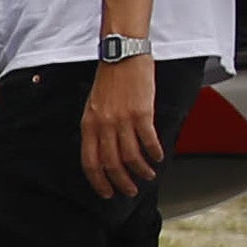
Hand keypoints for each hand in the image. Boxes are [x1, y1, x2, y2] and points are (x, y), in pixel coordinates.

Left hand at [79, 55, 165, 199]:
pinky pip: (148, 141)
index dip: (98, 182)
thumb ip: (96, 128)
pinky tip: (158, 157)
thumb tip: (103, 152)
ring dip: (141, 171)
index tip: (107, 193)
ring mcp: (122, 120)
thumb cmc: (109, 78)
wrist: (122, 54)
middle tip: (130, 191)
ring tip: (147, 176)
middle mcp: (103, 125)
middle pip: (112, 165)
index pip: (90, 163)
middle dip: (121, 183)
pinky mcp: (142, 113)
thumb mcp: (93, 106)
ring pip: (131, 157)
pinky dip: (154, 153)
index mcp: (88, 125)